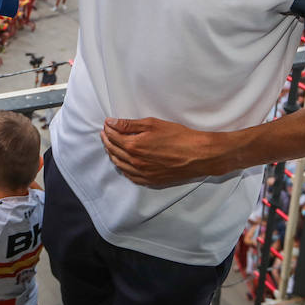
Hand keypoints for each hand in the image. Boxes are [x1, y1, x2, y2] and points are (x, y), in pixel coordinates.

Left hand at [101, 117, 222, 186]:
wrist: (198, 155)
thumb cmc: (178, 136)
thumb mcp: (152, 124)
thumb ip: (129, 124)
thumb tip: (111, 123)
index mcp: (133, 146)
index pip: (113, 137)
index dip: (108, 129)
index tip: (107, 124)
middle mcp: (135, 162)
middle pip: (114, 151)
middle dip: (107, 141)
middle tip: (105, 133)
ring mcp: (143, 173)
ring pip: (120, 165)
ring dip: (113, 154)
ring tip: (111, 146)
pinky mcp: (151, 181)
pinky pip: (131, 177)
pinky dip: (123, 169)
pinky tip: (123, 164)